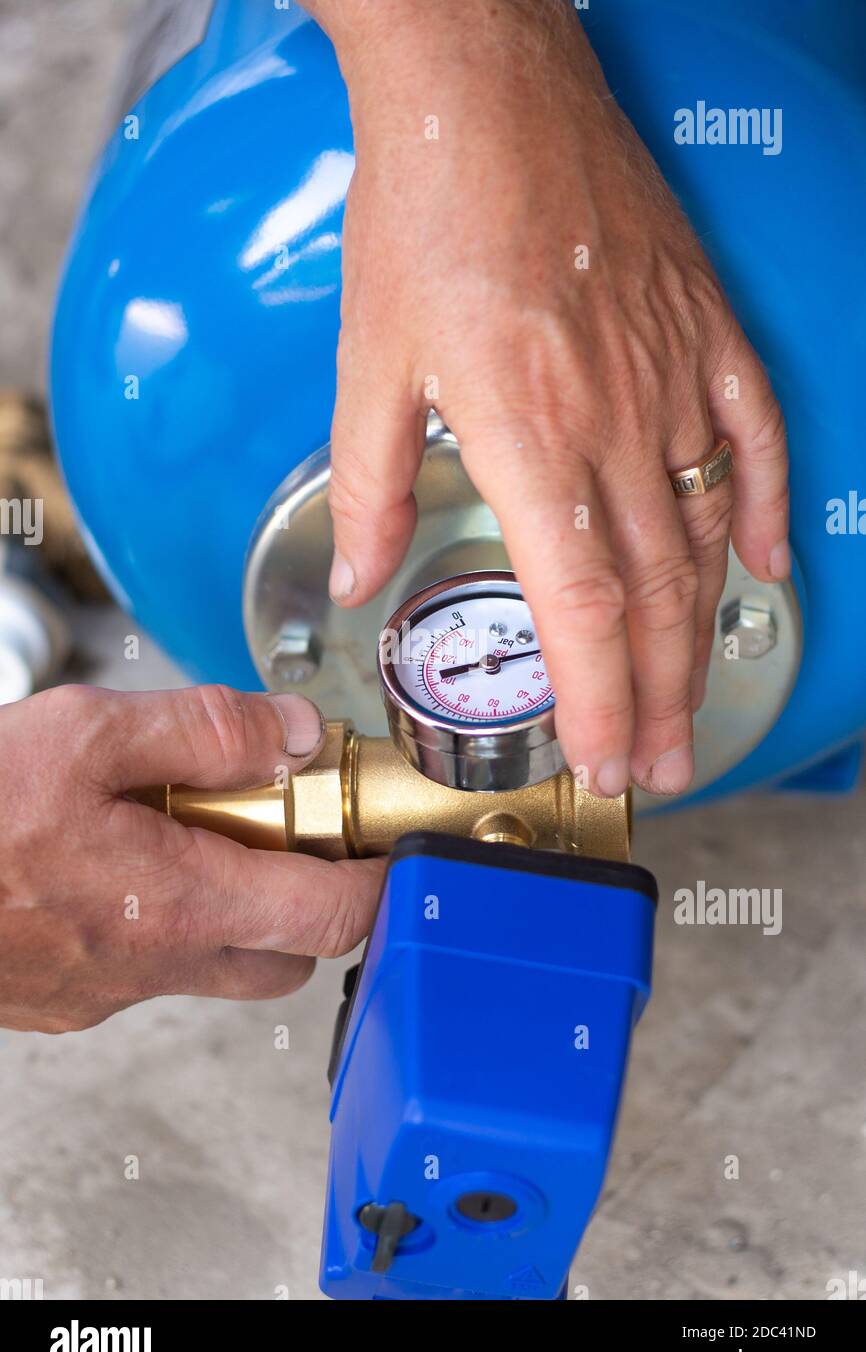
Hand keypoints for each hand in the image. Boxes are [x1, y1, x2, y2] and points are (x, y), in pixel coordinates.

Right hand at [0, 684, 383, 1032]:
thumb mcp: (87, 732)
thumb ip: (204, 732)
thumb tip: (292, 734)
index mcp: (179, 901)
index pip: (332, 913)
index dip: (379, 880)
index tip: (389, 842)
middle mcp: (153, 965)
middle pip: (287, 953)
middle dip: (309, 896)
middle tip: (285, 824)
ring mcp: (105, 993)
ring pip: (217, 964)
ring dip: (232, 906)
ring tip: (186, 830)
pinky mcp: (64, 1000)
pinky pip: (148, 970)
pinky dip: (163, 922)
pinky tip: (117, 864)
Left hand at [307, 0, 789, 795]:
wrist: (485, 87)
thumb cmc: (425, 213)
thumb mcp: (368, 362)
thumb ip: (367, 485)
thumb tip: (357, 578)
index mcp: (529, 434)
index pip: (583, 605)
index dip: (598, 698)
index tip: (599, 761)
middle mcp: (615, 417)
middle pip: (655, 593)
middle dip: (655, 696)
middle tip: (655, 766)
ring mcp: (673, 374)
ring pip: (706, 534)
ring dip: (700, 633)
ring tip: (689, 704)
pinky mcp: (703, 330)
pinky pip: (756, 437)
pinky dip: (764, 510)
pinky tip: (764, 570)